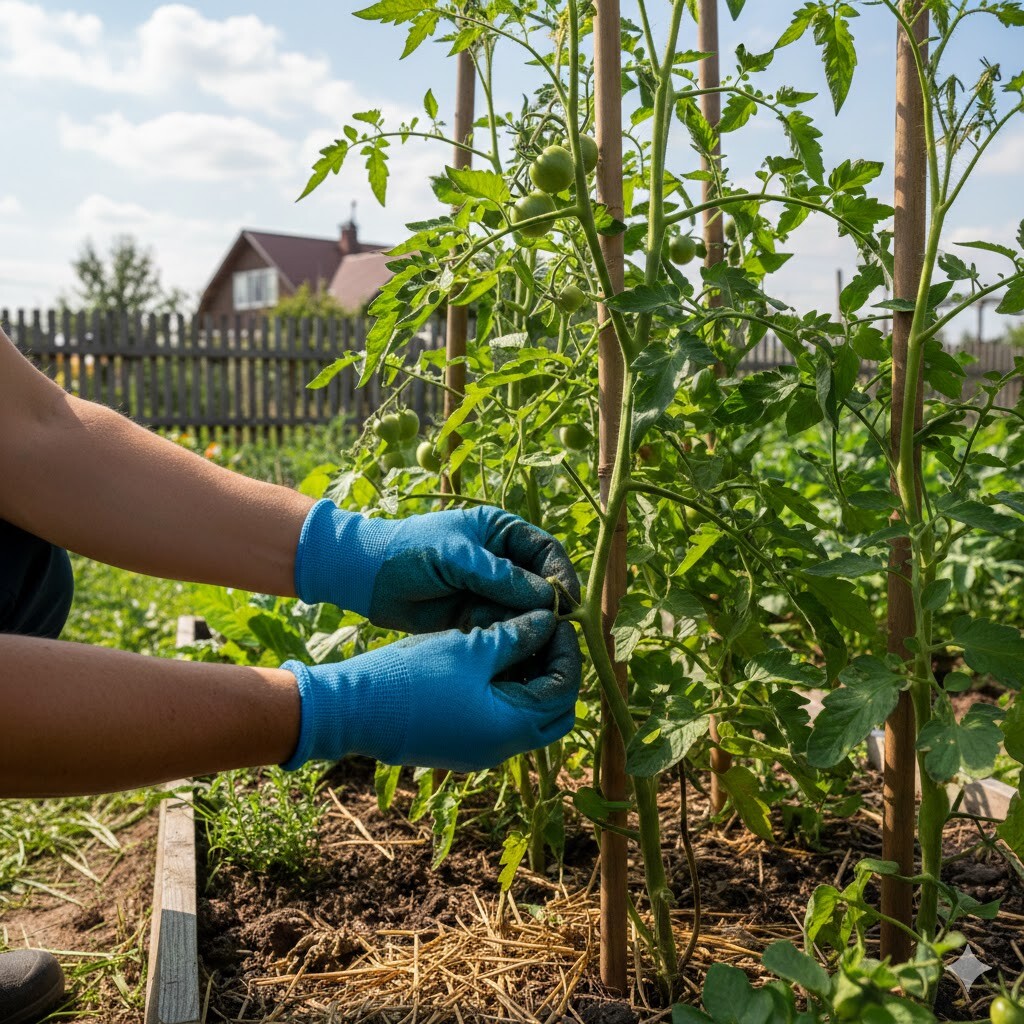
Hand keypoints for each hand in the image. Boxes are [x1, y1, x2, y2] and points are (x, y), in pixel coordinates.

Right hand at [281, 610, 581, 772]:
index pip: (564, 690)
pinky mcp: (458, 744)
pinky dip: (506, 690)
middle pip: (553, 711)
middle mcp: (502, 748)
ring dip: (530, 679)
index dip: (566, 650)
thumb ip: (516, 636)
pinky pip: (498, 719)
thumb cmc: (414, 676)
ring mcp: (479, 750)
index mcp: (512, 727)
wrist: (354, 709)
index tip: (556, 617)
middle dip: (557, 670)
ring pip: (526, 715)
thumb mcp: (471, 648)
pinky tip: (492, 657)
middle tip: (546, 632)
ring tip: (519, 637)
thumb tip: (548, 620)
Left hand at [294, 500, 578, 631]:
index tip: (568, 602)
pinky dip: (514, 644)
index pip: (546, 551)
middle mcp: (501, 561)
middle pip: (541, 586)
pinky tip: (521, 660)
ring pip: (526, 612)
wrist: (365, 576)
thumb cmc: (409, 551)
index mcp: (501, 532)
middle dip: (552, 610)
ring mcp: (488, 591)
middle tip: (563, 636)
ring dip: (535, 631)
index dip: (561, 575)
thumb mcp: (455, 557)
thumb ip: (499, 576)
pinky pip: (504, 631)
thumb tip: (546, 598)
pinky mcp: (475, 618)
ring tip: (544, 652)